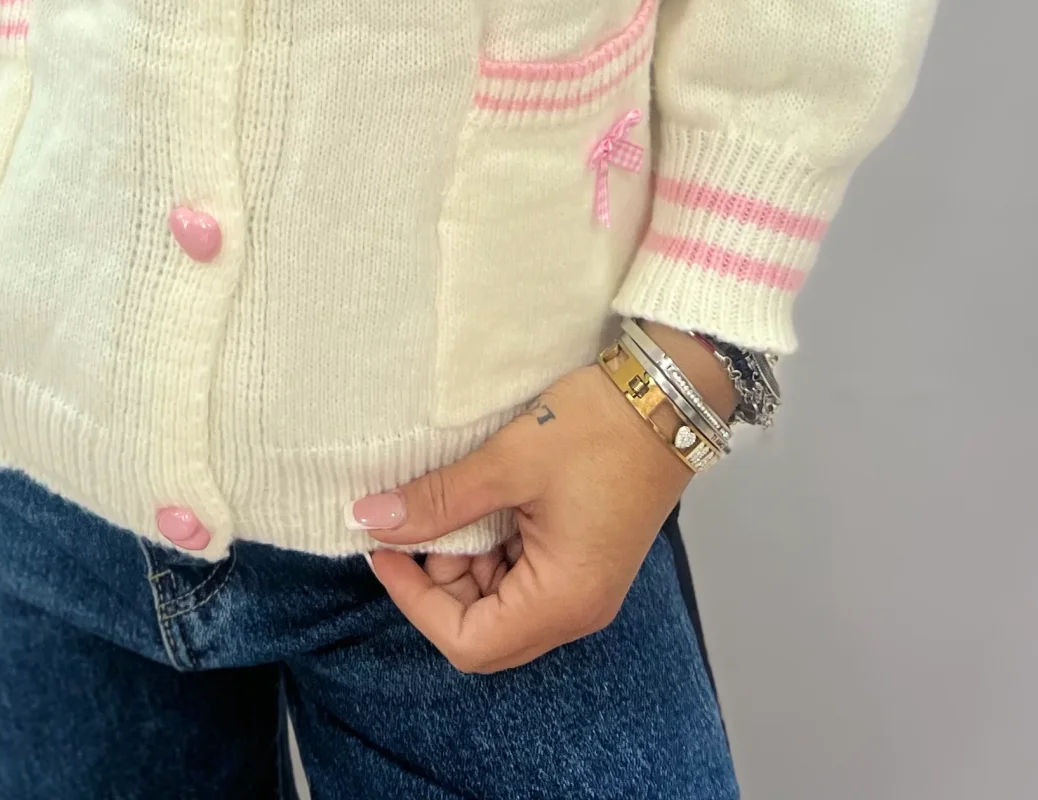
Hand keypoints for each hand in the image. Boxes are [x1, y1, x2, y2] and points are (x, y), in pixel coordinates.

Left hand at [351, 337, 720, 674]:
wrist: (667, 394)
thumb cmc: (599, 428)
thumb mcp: (508, 462)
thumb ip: (438, 500)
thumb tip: (370, 521)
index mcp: (563, 601)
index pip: (468, 642)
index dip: (415, 601)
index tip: (384, 550)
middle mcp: (576, 610)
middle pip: (482, 630)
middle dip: (437, 582)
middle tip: (417, 519)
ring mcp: (582, 587)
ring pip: (498, 602)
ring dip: (463, 560)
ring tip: (453, 499)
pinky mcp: (582, 560)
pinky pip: (521, 576)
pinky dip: (489, 546)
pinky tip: (481, 501)